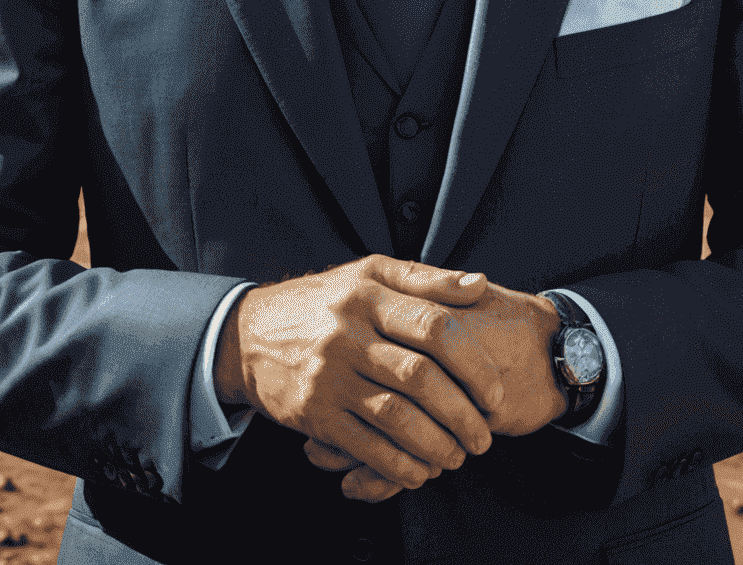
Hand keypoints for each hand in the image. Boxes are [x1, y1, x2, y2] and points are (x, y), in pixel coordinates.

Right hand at [214, 256, 504, 496]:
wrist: (248, 334)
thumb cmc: (323, 301)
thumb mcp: (369, 272)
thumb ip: (427, 279)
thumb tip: (480, 284)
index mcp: (369, 294)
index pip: (434, 327)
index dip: (474, 363)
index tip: (495, 391)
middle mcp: (349, 334)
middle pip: (421, 378)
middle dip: (462, 414)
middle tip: (484, 436)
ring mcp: (329, 376)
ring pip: (396, 417)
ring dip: (437, 445)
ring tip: (458, 456)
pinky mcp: (314, 414)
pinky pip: (365, 446)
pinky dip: (399, 465)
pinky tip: (420, 470)